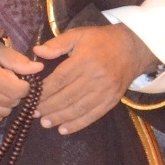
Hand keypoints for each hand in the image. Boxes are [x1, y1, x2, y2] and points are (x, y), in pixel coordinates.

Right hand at [0, 41, 43, 125]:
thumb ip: (18, 61)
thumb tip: (38, 69)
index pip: (19, 90)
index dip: (24, 84)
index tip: (18, 77)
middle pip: (13, 102)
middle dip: (16, 92)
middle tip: (8, 81)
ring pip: (4, 112)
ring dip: (7, 103)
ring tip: (0, 90)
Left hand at [33, 26, 160, 134]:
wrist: (132, 49)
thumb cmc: (101, 41)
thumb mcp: (79, 34)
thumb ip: (57, 43)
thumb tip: (37, 52)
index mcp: (84, 59)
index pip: (60, 79)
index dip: (45, 91)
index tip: (31, 97)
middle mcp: (95, 77)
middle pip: (68, 96)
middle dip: (49, 107)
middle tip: (34, 113)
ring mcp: (105, 90)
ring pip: (79, 108)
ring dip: (60, 118)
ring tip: (45, 123)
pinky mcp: (112, 100)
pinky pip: (93, 115)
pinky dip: (78, 124)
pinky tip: (64, 129)